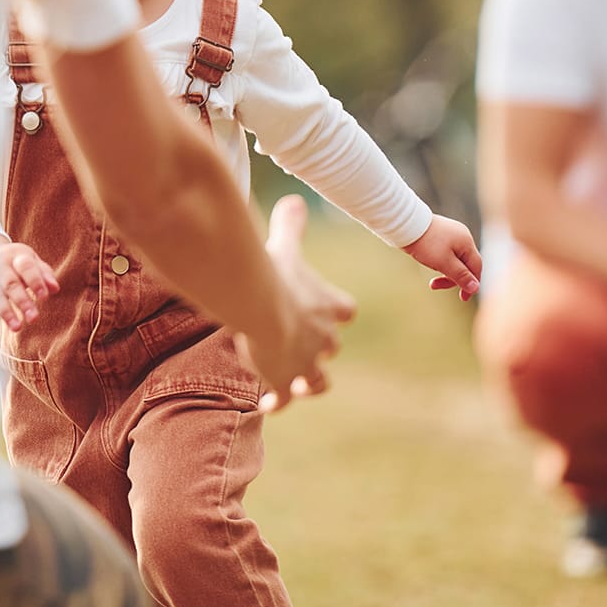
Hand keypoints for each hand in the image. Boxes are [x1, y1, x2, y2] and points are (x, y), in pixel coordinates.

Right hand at [0, 237, 58, 331]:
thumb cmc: (19, 262)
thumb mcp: (34, 262)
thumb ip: (45, 275)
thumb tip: (55, 288)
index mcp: (17, 256)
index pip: (26, 267)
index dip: (35, 282)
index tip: (44, 298)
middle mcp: (1, 265)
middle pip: (11, 283)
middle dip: (22, 301)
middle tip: (33, 318)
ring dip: (7, 312)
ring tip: (17, 327)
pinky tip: (6, 324)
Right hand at [237, 196, 358, 411]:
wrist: (261, 306)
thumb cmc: (275, 273)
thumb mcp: (284, 244)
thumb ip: (290, 225)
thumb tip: (294, 199)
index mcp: (330, 306)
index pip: (344, 311)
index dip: (334, 310)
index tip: (322, 308)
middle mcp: (324, 338)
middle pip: (330, 346)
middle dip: (317, 346)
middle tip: (296, 341)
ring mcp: (306, 363)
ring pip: (318, 380)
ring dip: (308, 381)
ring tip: (295, 384)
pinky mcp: (286, 381)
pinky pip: (286, 398)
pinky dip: (279, 402)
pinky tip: (268, 406)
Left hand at [404, 215, 482, 300]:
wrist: (405, 224)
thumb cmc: (425, 243)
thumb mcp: (444, 263)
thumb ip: (461, 276)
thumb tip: (476, 288)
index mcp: (466, 242)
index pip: (476, 266)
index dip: (472, 284)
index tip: (463, 298)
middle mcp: (461, 236)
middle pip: (465, 264)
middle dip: (452, 278)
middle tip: (435, 286)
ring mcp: (450, 234)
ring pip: (454, 259)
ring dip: (444, 272)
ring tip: (430, 280)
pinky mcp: (439, 234)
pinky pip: (446, 253)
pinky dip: (440, 263)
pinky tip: (429, 264)